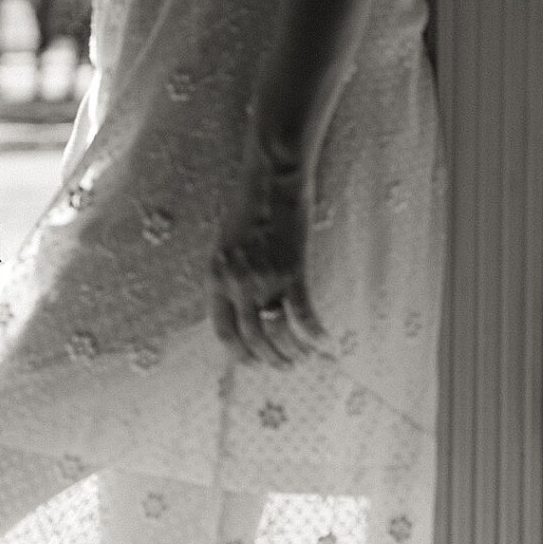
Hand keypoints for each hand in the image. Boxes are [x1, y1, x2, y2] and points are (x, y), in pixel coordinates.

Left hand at [210, 144, 326, 367]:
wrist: (271, 177)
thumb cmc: (252, 205)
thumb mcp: (228, 242)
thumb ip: (232, 273)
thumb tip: (245, 299)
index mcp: (216, 277)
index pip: (222, 331)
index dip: (238, 354)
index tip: (252, 363)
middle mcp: (236, 283)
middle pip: (251, 339)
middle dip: (270, 359)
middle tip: (285, 366)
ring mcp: (263, 278)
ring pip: (277, 333)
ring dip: (292, 353)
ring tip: (303, 359)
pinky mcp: (291, 270)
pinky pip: (303, 315)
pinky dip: (316, 336)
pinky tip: (327, 346)